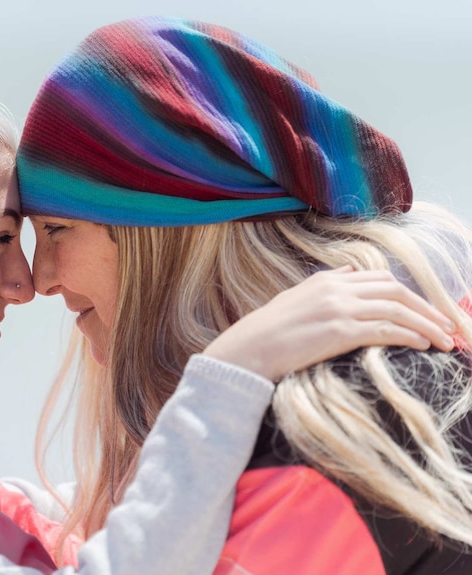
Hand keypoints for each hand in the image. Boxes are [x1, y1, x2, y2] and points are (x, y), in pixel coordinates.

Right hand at [202, 266, 456, 381]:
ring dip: (427, 324)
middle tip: (448, 326)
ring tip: (445, 341)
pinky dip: (410, 335)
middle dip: (427, 308)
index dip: (410, 295)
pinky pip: (386, 329)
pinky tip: (423, 345)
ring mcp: (338, 308)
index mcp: (326, 280)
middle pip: (395, 290)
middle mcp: (335, 288)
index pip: (380, 279)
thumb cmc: (267, 332)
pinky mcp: (338, 331)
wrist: (247, 350)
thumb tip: (351, 272)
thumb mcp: (295, 299)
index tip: (428, 312)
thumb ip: (325, 285)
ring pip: (397, 309)